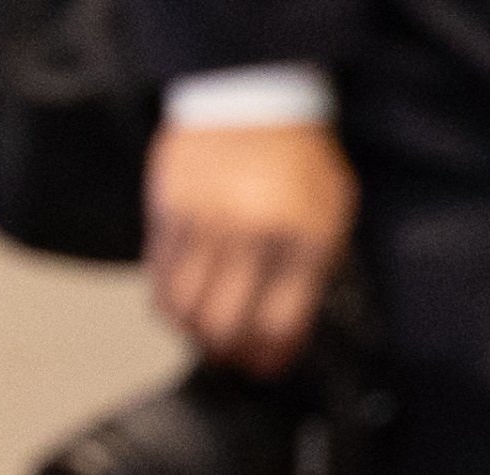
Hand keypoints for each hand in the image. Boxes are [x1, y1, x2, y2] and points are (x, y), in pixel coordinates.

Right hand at [145, 120, 355, 374]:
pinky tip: (181, 306)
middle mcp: (252, 235)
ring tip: (204, 333)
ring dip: (193, 335)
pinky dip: (167, 306)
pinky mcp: (168, 213)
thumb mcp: (331, 209)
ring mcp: (205, 224)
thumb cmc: (296, 154)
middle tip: (232, 355)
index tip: (265, 367)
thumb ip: (315, 267)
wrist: (251, 93)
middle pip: (227, 328)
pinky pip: (159, 282)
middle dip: (229, 354)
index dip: (269, 359)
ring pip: (185, 312)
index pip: (279, 326)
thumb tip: (287, 332)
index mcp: (301, 237)